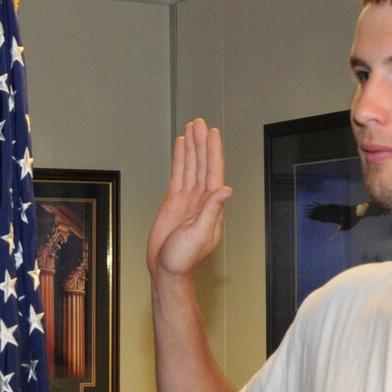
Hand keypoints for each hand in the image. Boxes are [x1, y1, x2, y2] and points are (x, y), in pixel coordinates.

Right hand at [147, 118, 231, 282]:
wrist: (166, 270)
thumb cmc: (184, 258)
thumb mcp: (200, 235)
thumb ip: (212, 212)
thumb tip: (226, 189)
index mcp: (211, 205)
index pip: (214, 171)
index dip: (214, 151)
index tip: (212, 133)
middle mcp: (202, 198)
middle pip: (202, 163)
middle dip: (201, 142)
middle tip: (199, 122)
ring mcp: (188, 198)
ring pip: (191, 166)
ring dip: (192, 146)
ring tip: (191, 127)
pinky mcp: (173, 201)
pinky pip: (178, 175)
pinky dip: (180, 159)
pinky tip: (181, 146)